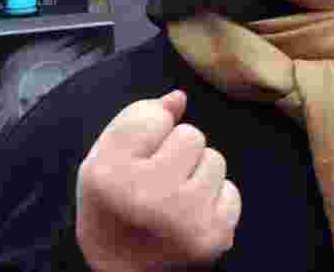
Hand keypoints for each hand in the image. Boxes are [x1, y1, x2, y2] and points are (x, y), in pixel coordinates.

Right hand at [76, 90, 241, 271]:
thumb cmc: (111, 210)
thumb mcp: (102, 161)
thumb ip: (136, 121)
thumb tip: (180, 96)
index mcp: (109, 174)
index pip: (153, 115)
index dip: (149, 133)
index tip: (136, 159)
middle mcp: (148, 195)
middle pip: (191, 134)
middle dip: (177, 151)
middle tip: (156, 182)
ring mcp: (186, 218)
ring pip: (216, 159)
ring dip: (198, 173)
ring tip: (174, 199)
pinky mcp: (214, 237)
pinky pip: (231, 190)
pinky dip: (214, 200)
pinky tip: (190, 217)